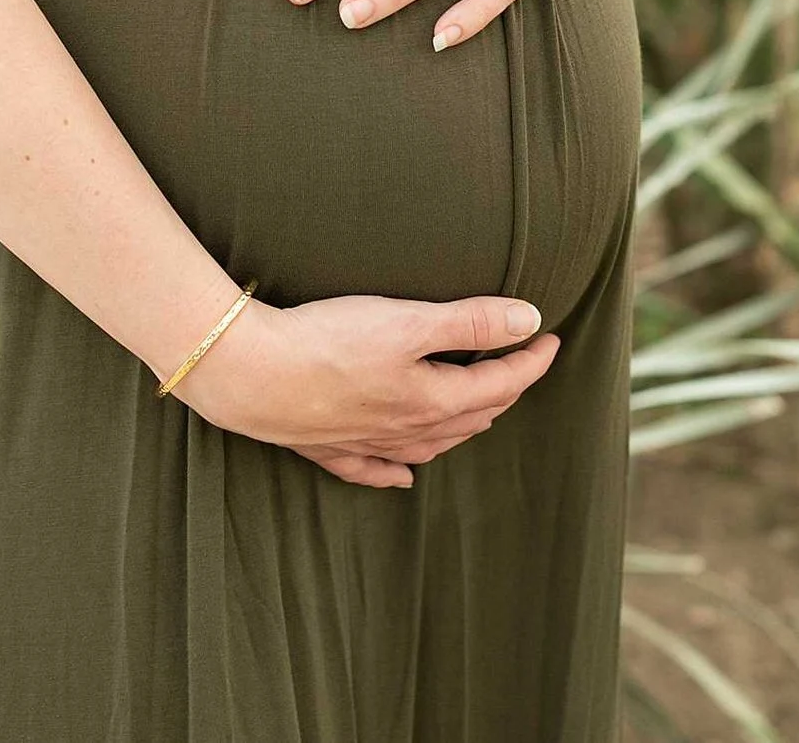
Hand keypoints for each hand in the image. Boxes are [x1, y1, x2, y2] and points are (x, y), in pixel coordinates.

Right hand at [173, 290, 561, 488]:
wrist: (248, 374)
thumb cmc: (328, 341)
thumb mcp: (409, 321)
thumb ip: (471, 322)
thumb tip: (529, 323)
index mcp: (432, 401)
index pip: (500, 384)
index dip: (531, 361)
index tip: (551, 338)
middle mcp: (405, 431)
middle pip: (471, 416)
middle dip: (504, 390)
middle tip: (521, 365)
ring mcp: (365, 444)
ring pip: (431, 445)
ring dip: (463, 427)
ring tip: (482, 411)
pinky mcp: (327, 446)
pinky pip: (374, 469)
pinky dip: (396, 471)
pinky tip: (405, 477)